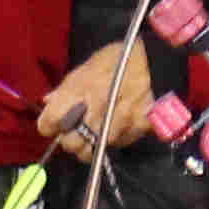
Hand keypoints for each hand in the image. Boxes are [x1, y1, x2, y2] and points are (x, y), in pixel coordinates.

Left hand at [36, 39, 153, 159]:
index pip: (49, 122)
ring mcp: (116, 123)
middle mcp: (95, 110)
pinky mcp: (135, 132)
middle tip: (76, 130)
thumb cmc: (123, 57)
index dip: (49, 125)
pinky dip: (112, 141)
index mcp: (79, 89)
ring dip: (90, 145)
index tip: (53, 124)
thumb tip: (48, 101)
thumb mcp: (90, 65)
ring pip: (91, 152)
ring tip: (95, 133)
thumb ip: (67, 87)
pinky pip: (115, 146)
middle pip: (70, 144)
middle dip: (70, 140)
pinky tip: (115, 127)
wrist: (160, 59)